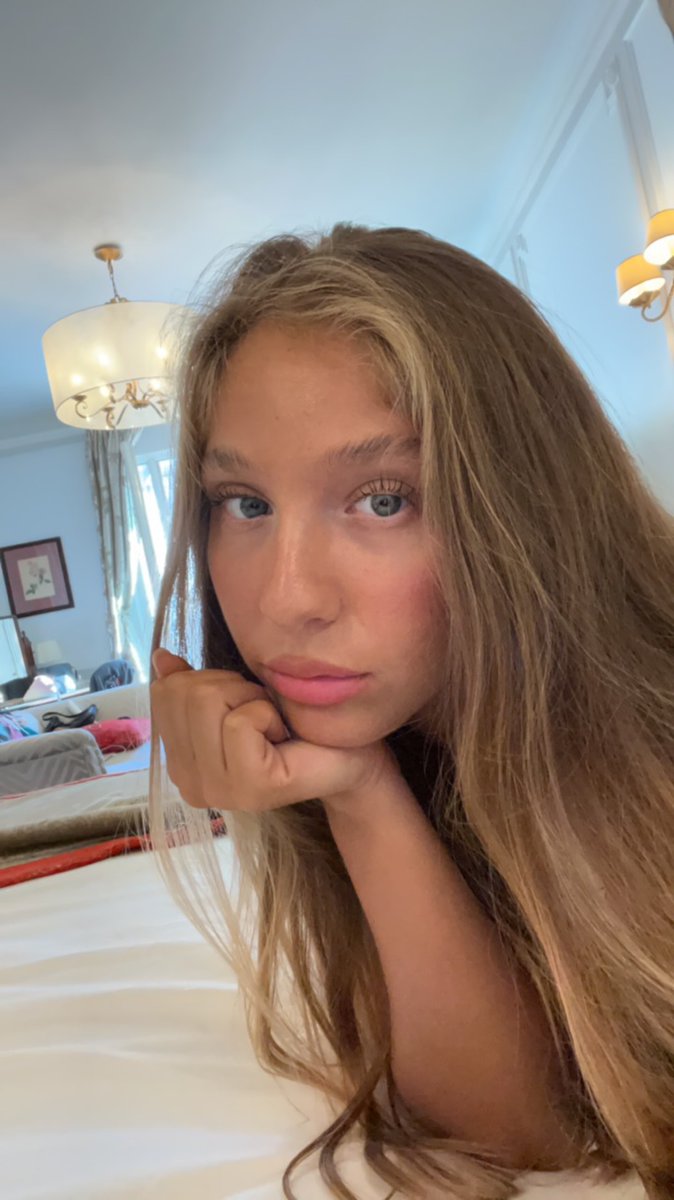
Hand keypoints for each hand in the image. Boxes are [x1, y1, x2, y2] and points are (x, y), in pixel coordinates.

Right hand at [150, 647, 398, 812]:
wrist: (345, 756)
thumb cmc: (292, 724)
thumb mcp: (235, 696)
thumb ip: (193, 683)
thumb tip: (162, 657)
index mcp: (178, 760)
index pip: (164, 691)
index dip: (211, 681)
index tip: (241, 705)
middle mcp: (187, 782)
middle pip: (184, 692)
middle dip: (231, 687)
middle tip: (262, 714)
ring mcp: (215, 790)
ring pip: (207, 701)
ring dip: (250, 699)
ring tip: (272, 725)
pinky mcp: (247, 788)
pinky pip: (240, 722)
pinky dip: (267, 714)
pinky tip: (283, 738)